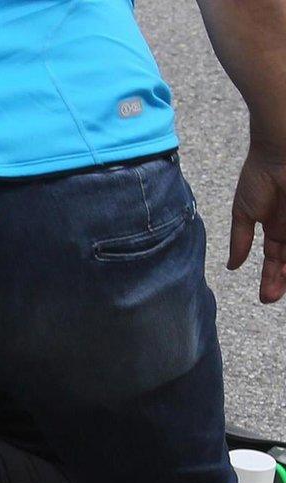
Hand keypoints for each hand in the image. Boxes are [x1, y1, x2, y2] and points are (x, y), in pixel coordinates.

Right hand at [228, 146, 285, 304]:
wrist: (280, 154)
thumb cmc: (259, 177)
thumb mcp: (243, 214)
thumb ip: (240, 240)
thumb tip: (232, 266)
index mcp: (274, 226)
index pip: (275, 258)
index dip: (271, 277)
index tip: (266, 297)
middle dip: (281, 280)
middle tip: (271, 299)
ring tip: (279, 289)